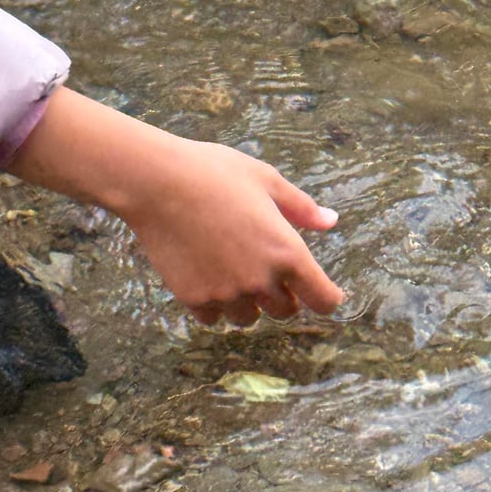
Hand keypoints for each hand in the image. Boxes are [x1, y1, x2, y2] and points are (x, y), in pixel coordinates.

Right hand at [7, 87, 342, 324]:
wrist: (159, 182)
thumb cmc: (216, 173)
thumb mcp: (267, 181)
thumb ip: (302, 208)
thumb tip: (331, 221)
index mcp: (287, 252)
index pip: (323, 299)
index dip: (327, 298)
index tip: (323, 293)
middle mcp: (260, 280)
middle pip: (286, 311)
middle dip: (283, 294)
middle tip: (267, 267)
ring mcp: (226, 293)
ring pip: (248, 317)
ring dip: (248, 302)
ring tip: (233, 268)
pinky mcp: (194, 298)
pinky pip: (214, 318)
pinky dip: (215, 304)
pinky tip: (208, 274)